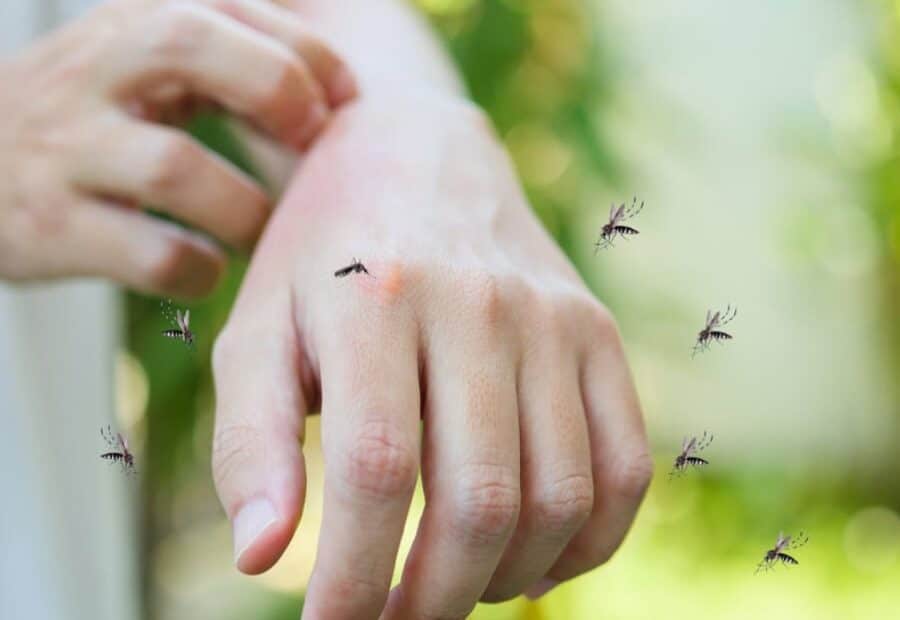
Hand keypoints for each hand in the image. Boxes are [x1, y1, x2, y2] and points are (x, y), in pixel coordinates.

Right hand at [0, 0, 355, 296]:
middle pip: (188, 43)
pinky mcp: (53, 227)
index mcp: (129, 26)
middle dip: (274, 88)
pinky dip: (197, 270)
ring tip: (258, 228)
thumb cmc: (88, 118)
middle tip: (311, 140)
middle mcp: (93, 73)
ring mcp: (69, 150)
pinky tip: (206, 269)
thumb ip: (224, 61)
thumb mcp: (141, 64)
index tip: (346, 98)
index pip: (229, 7)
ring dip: (244, 208)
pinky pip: (148, 254)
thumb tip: (335, 92)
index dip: (305, 51)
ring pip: (174, 167)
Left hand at [211, 95, 651, 617]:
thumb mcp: (256, 331)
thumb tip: (262, 559)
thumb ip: (250, 442)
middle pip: (481, 499)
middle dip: (434, 598)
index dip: (354, 579)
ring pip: (561, 497)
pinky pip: (626, 468)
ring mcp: (554, 316)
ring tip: (455, 583)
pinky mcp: (600, 331)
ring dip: (506, 577)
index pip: (376, 472)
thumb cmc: (320, 259)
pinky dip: (586, 542)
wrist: (414, 155)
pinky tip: (531, 555)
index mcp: (375, 297)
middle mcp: (479, 302)